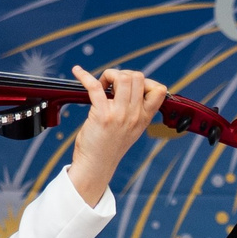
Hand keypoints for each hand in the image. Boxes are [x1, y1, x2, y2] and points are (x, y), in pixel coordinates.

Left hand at [66, 66, 169, 204]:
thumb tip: (129, 86)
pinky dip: (85, 76)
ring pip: (123, 78)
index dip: (145, 81)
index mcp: (144, 118)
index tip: (130, 87)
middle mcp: (134, 115)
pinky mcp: (102, 115)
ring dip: (110, 75)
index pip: (158, 90)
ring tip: (101, 85)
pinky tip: (78, 72)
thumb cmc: (109, 146)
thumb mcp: (132, 129)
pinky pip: (95, 87)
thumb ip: (135, 110)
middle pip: (138, 78)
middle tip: (111, 86)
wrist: (96, 165)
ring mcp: (119, 115)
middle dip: (123, 74)